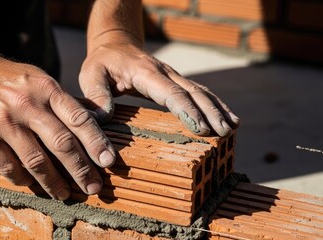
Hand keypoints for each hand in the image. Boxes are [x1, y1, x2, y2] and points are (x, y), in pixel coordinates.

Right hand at [0, 50, 115, 199]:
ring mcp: (3, 120)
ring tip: (64, 193)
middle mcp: (26, 104)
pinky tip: (31, 183)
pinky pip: (8, 166)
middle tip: (93, 187)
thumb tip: (94, 127)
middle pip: (62, 143)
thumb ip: (62, 103)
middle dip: (81, 169)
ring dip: (54, 182)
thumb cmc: (10, 80)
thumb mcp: (40, 80)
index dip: (96, 142)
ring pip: (36, 160)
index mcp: (46, 88)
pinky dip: (23, 179)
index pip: (78, 118)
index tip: (108, 161)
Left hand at [79, 43, 239, 135]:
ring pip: (200, 92)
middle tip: (224, 133)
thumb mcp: (91, 74)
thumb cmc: (102, 62)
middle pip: (193, 92)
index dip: (187, 110)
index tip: (201, 128)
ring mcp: (173, 77)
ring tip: (232, 128)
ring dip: (217, 109)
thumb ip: (96, 93)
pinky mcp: (175, 82)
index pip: (171, 92)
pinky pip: (198, 93)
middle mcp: (165, 73)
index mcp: (146, 73)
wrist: (115, 44)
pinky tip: (227, 117)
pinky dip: (214, 105)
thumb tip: (104, 117)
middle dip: (210, 113)